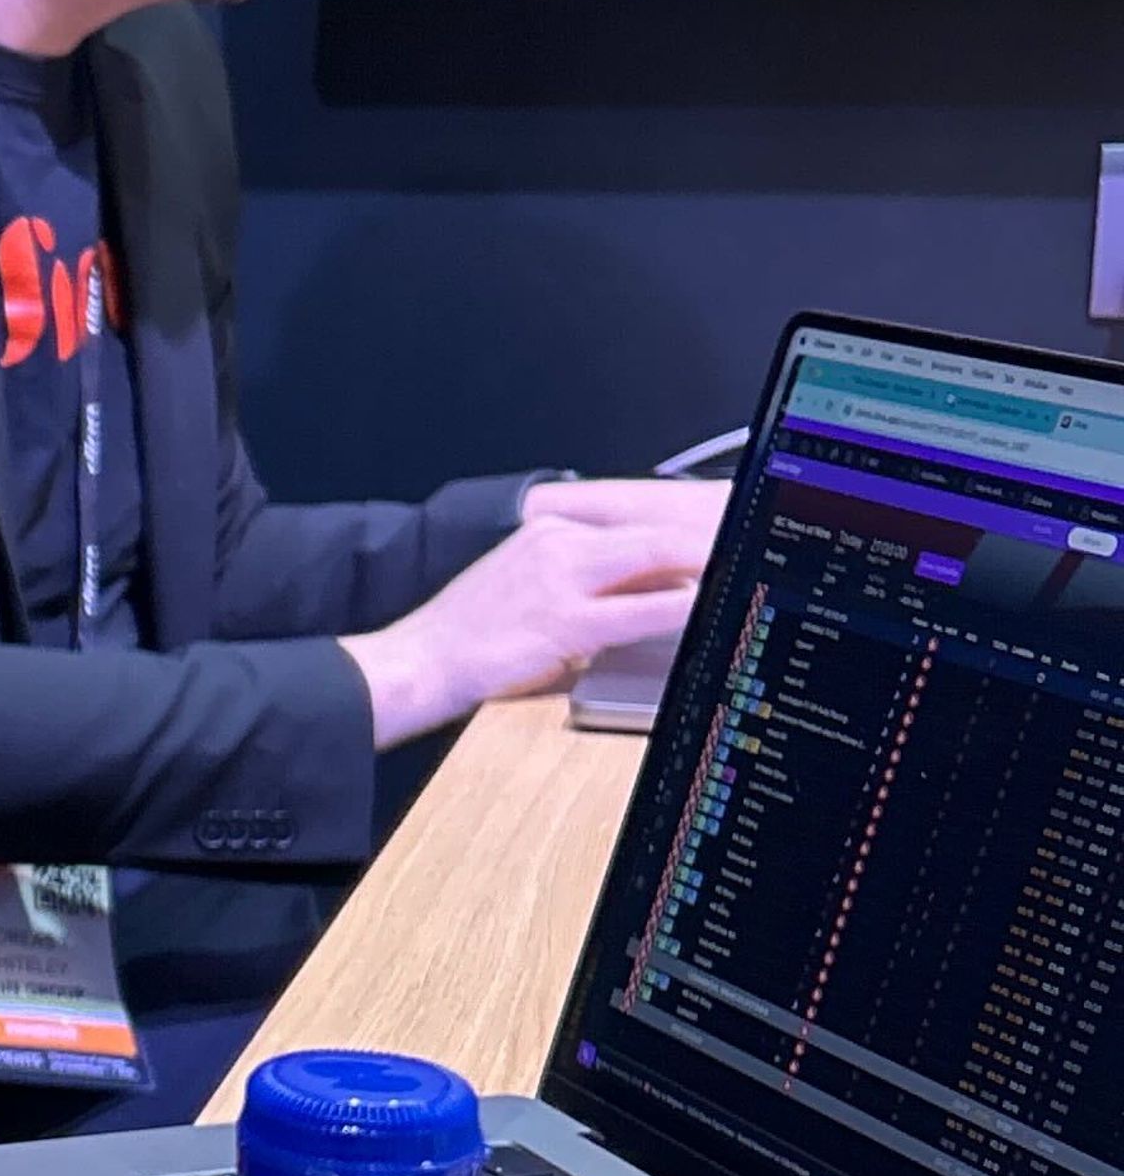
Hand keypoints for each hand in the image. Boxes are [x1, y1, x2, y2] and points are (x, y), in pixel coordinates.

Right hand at [342, 474, 724, 746]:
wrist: (420, 660)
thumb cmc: (472, 634)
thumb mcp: (529, 585)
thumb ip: (589, 578)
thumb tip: (656, 583)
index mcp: (551, 529)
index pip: (638, 515)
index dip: (691, 516)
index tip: (731, 518)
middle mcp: (559, 542)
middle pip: (656, 528)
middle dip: (711, 530)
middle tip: (755, 531)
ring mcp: (561, 578)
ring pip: (654, 556)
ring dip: (706, 558)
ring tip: (747, 559)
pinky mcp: (564, 621)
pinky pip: (639, 608)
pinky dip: (681, 603)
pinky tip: (710, 602)